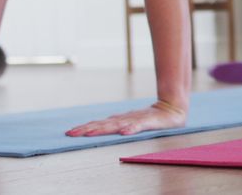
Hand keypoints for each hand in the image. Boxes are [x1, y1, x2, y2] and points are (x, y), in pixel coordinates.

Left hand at [65, 101, 185, 136]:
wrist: (171, 108)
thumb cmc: (149, 117)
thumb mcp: (129, 122)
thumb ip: (116, 124)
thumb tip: (97, 127)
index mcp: (119, 120)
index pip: (99, 124)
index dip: (84, 128)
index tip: (70, 132)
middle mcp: (124, 119)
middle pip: (103, 125)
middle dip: (87, 129)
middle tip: (72, 133)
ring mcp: (136, 120)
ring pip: (117, 125)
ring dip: (103, 129)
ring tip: (90, 133)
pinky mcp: (148, 122)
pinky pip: (139, 126)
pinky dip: (131, 129)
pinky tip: (124, 132)